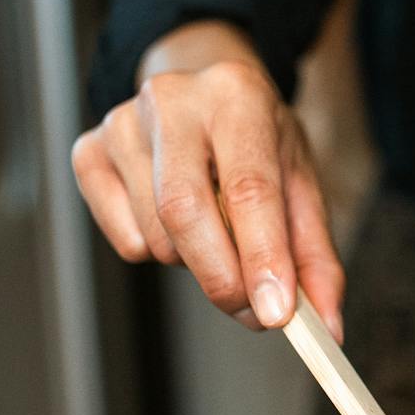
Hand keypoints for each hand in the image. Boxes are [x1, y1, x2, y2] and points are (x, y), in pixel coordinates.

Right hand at [71, 20, 344, 338]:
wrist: (202, 89)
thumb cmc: (255, 141)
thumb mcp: (299, 182)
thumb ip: (314, 255)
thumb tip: (326, 326)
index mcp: (237, 96)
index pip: (249, 186)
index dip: (263, 256)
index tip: (276, 314)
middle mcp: (173, 100)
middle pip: (185, 211)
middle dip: (222, 277)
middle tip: (253, 311)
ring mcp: (122, 123)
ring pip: (156, 235)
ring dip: (195, 264)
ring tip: (217, 234)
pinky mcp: (88, 152)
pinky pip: (125, 240)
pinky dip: (158, 252)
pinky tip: (174, 220)